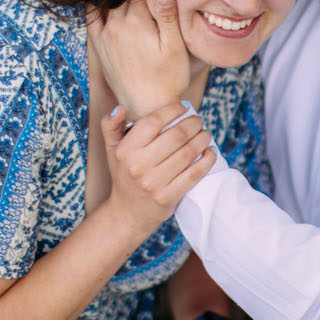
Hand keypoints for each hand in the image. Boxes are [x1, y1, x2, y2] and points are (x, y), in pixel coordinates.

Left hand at [88, 0, 188, 115]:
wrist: (147, 108)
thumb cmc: (168, 79)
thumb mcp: (175, 48)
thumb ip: (168, 18)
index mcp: (137, 23)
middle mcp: (117, 26)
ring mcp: (105, 36)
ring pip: (108, 2)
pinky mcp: (99, 46)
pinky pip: (91, 18)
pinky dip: (95, 5)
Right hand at [100, 101, 214, 240]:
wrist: (128, 213)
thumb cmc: (124, 175)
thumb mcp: (111, 149)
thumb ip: (110, 126)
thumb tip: (121, 107)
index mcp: (126, 150)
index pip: (153, 121)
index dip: (173, 110)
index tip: (183, 107)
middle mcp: (138, 166)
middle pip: (176, 135)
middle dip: (193, 123)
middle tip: (198, 121)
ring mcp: (153, 183)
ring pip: (187, 153)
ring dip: (202, 139)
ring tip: (205, 135)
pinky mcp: (168, 197)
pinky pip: (193, 174)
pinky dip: (206, 161)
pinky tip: (209, 153)